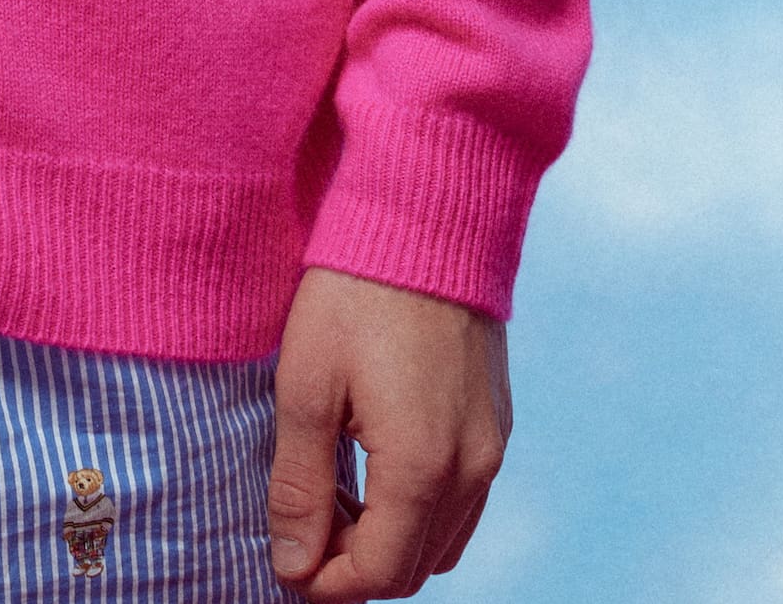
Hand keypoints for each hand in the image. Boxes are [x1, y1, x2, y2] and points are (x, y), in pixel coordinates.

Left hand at [266, 267, 508, 593]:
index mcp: (422, 465)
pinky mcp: (498, 421)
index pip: (379, 572)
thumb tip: (294, 565)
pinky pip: (464, 499)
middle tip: (301, 530)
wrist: (427, 217)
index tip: (284, 561)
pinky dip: (420, 510)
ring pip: (444, 540)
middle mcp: (473, 467)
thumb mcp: (306, 386)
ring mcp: (493, 444)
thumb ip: (300, 485)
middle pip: (415, 567)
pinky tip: (373, 469)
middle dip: (355, 567)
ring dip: (390, 541)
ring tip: (333, 496)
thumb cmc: (355, 294)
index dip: (325, 584)